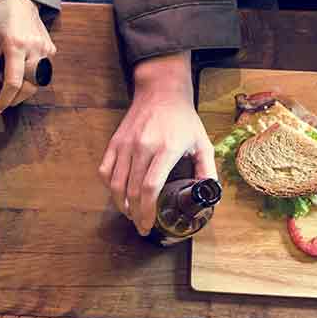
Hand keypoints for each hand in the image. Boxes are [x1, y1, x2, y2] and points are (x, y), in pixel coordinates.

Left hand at [0, 0, 55, 117]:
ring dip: (21, 90)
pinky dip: (28, 79)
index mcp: (16, 45)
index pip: (13, 83)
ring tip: (8, 77)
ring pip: (36, 84)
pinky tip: (19, 69)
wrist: (19, 1)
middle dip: (12, 99)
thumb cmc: (0, 20)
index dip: (4, 101)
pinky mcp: (51, 51)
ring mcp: (46, 50)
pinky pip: (40, 74)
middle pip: (27, 88)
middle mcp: (35, 49)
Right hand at [100, 52, 217, 235]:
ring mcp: (126, 144)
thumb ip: (207, 169)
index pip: (151, 187)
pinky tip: (118, 194)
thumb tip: (211, 194)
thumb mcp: (202, 141)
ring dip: (121, 204)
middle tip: (141, 225)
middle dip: (135, 213)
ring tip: (130, 214)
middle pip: (133, 190)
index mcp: (166, 149)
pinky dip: (109, 186)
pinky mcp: (115, 142)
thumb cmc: (182, 119)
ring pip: (115, 183)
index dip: (148, 210)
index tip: (149, 224)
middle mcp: (143, 147)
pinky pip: (105, 170)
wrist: (161, 91)